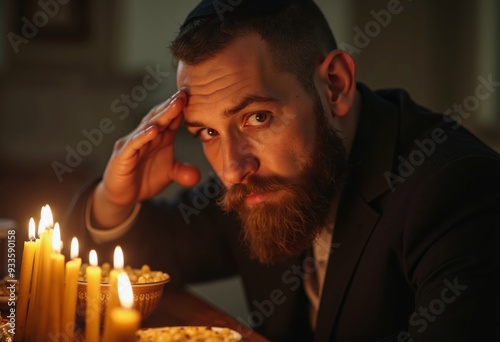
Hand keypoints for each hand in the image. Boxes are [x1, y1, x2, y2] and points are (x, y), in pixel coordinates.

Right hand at [92, 90, 200, 227]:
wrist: (123, 195)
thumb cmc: (144, 178)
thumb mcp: (169, 174)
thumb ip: (183, 171)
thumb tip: (198, 175)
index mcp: (159, 137)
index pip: (170, 119)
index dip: (181, 109)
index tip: (194, 97)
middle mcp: (145, 137)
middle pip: (159, 118)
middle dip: (172, 106)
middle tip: (184, 94)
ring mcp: (132, 145)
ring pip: (147, 127)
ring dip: (161, 116)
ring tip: (175, 105)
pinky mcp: (122, 156)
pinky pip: (133, 145)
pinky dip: (143, 137)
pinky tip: (153, 131)